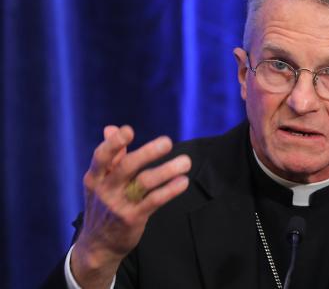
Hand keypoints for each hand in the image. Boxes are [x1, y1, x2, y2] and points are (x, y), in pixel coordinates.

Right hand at [71, 125, 189, 287]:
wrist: (98, 245)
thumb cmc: (104, 206)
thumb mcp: (100, 182)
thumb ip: (111, 157)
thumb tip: (111, 128)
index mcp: (95, 177)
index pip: (101, 156)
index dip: (114, 143)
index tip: (128, 130)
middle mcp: (106, 189)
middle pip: (126, 167)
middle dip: (147, 153)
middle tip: (167, 142)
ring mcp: (119, 205)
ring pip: (144, 183)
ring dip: (167, 170)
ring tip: (186, 162)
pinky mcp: (133, 218)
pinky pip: (154, 201)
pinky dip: (170, 190)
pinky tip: (183, 182)